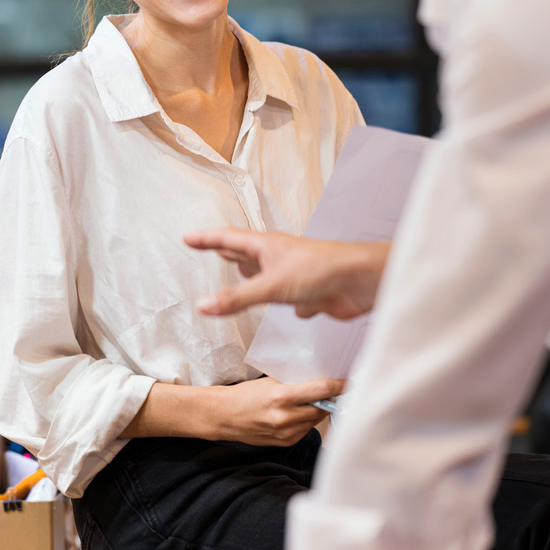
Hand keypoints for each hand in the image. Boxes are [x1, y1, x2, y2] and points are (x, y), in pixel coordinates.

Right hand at [183, 229, 388, 319]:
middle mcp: (279, 258)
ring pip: (269, 277)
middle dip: (229, 252)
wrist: (362, 281)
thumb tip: (203, 306)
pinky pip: (295, 300)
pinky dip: (291, 306)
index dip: (206, 239)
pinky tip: (295, 311)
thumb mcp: (271, 286)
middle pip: (247, 253)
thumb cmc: (321, 271)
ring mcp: (295, 275)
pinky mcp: (311, 294)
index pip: (227, 239)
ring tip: (243, 275)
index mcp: (266, 247)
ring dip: (256, 279)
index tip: (188, 238)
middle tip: (213, 249)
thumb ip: (237, 298)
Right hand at [212, 377, 345, 445]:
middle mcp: (286, 417)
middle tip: (328, 392)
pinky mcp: (285, 442)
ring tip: (304, 403)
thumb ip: (295, 385)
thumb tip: (319, 384)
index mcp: (282, 397)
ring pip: (315, 421)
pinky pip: (305, 430)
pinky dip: (304, 422)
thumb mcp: (270, 382)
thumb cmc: (245, 395)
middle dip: (327, 400)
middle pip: (322, 408)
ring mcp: (286, 432)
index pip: (321, 391)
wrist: (225, 416)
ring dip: (315, 412)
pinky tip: (293, 415)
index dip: (339, 386)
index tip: (349, 383)